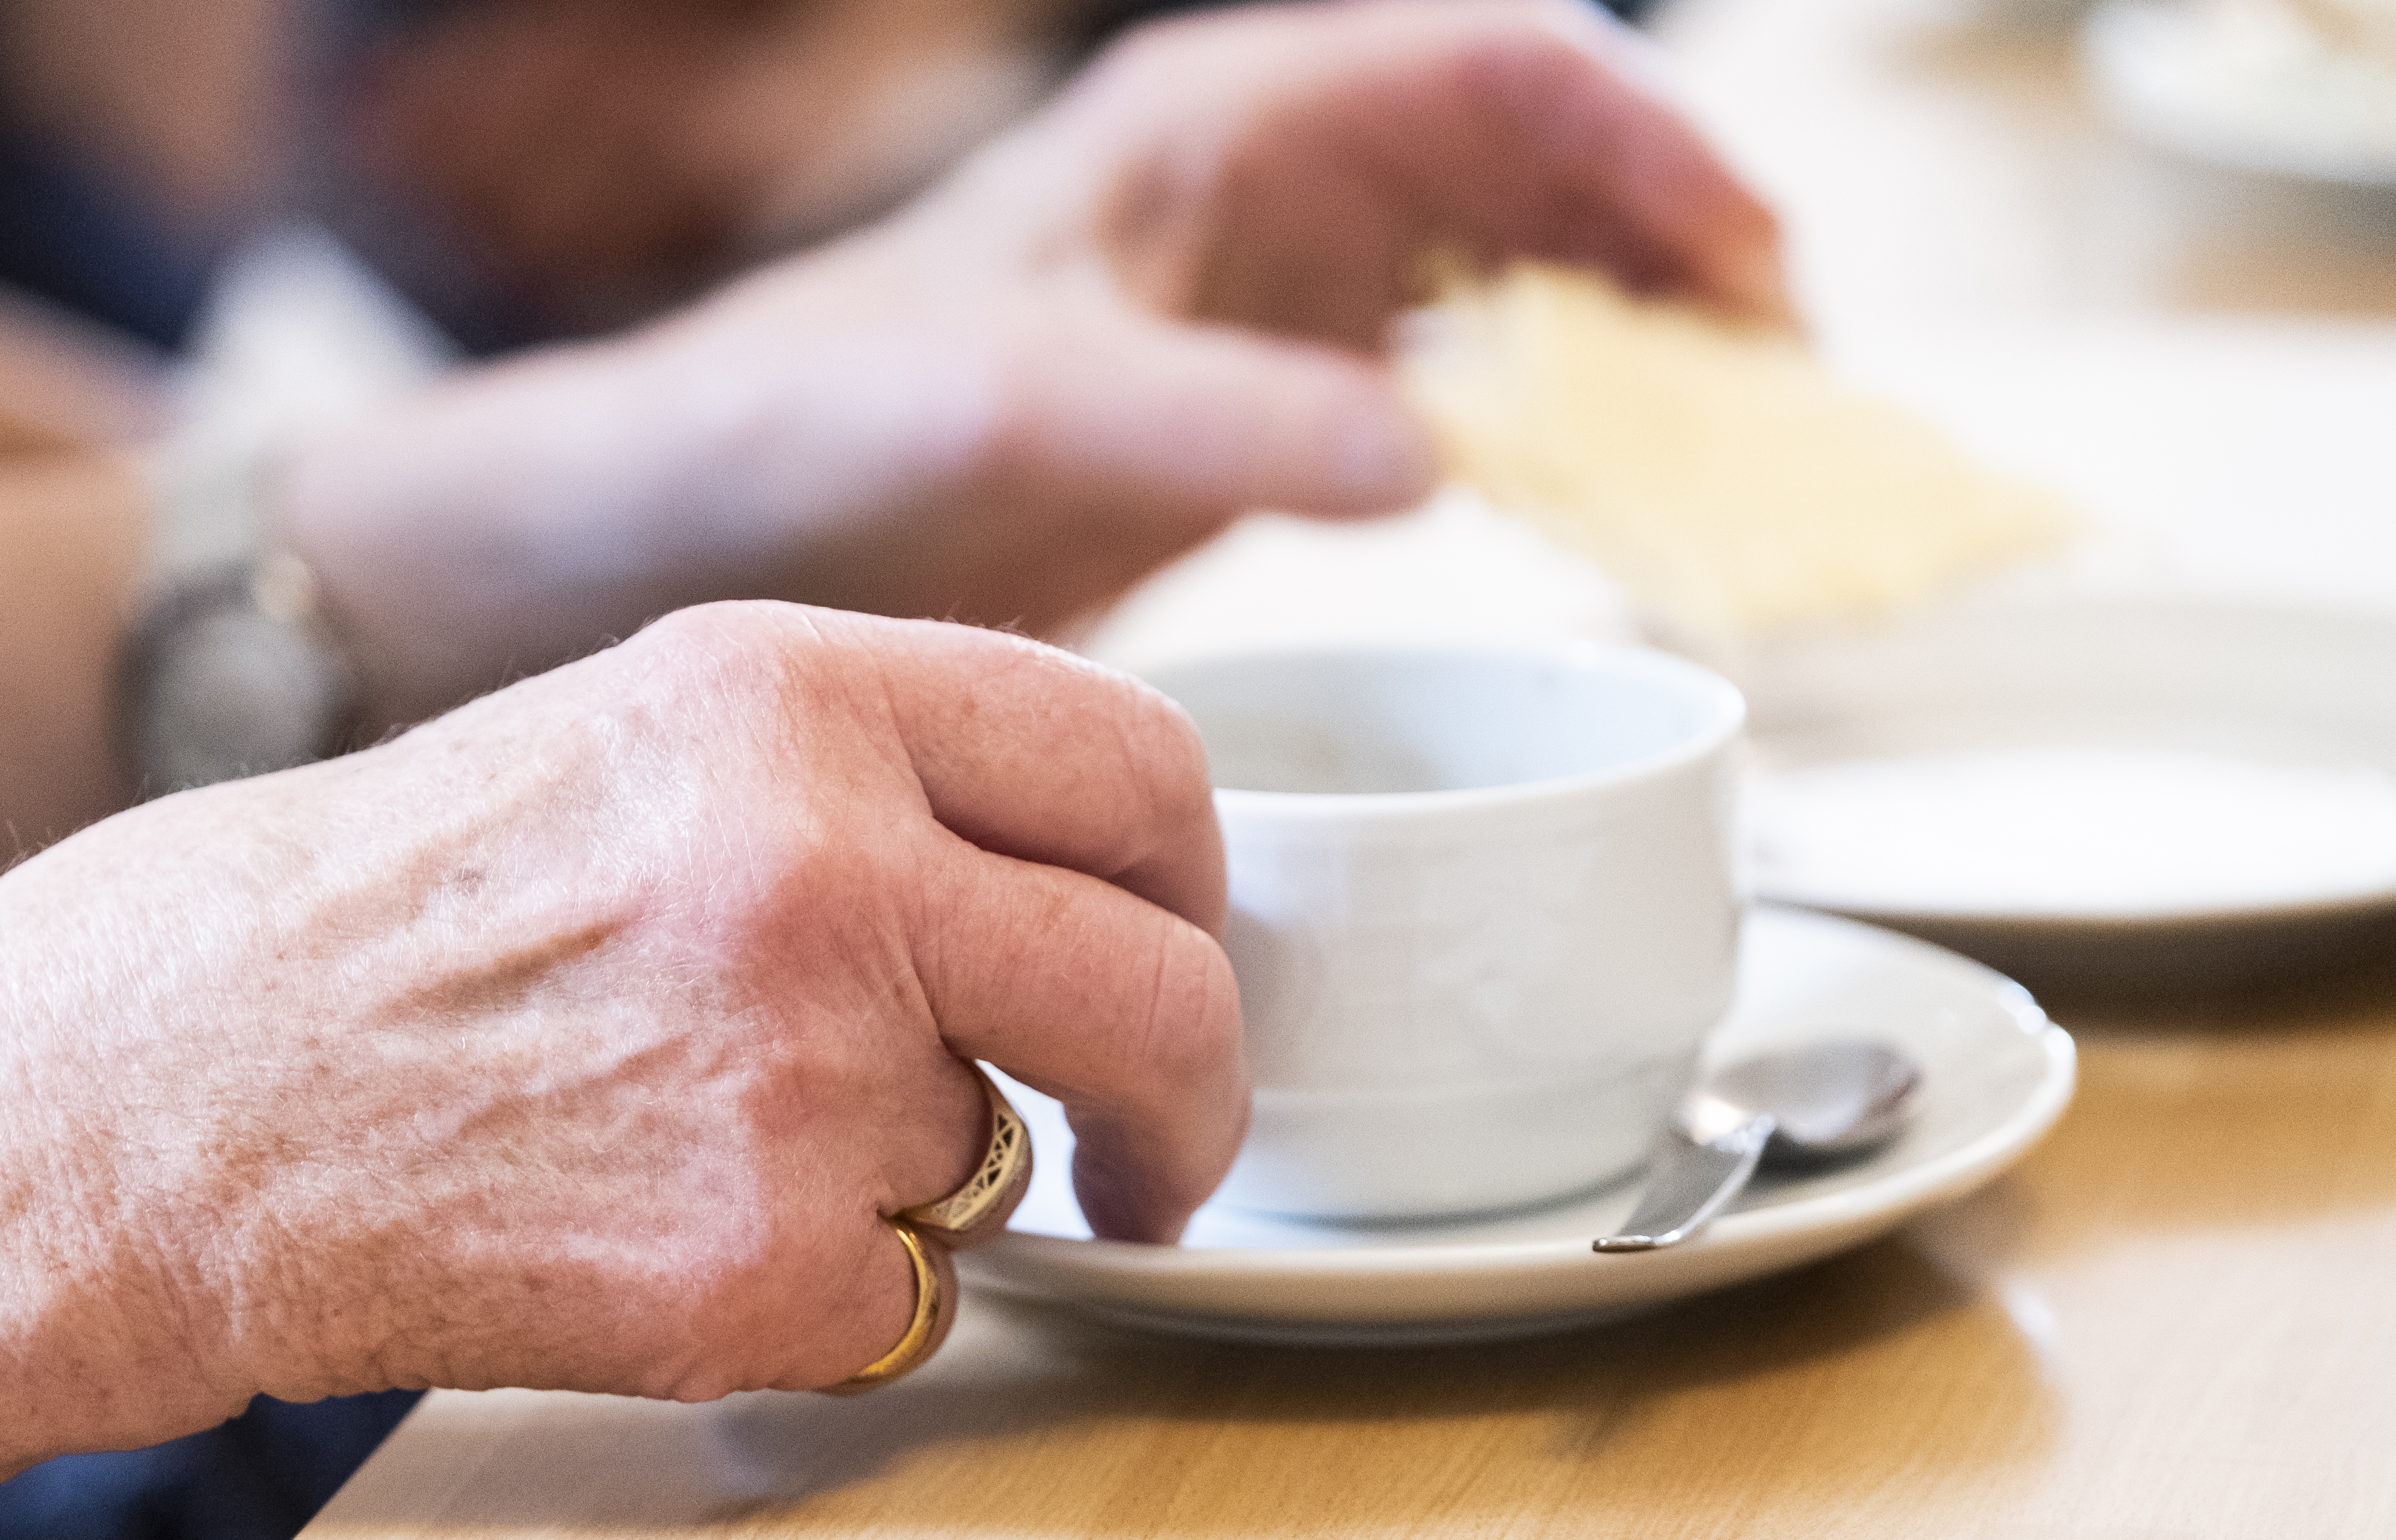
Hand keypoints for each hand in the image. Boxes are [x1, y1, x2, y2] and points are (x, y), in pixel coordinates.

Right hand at [0, 600, 1243, 1414]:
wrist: (165, 1095)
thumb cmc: (396, 917)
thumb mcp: (646, 740)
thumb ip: (876, 773)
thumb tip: (1086, 870)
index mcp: (795, 696)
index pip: (1144, 769)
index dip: (1197, 889)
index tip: (1182, 959)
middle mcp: (823, 865)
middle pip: (1164, 991)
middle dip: (1193, 1100)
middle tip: (1154, 1158)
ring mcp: (798, 1075)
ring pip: (1003, 1160)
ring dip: (911, 1183)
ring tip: (699, 1147)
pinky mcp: (758, 1265)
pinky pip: (906, 1299)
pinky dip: (821, 1296)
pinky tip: (652, 1238)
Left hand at [288, 0, 1784, 723]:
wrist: (705, 509)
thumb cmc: (819, 425)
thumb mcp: (1011, 414)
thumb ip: (1214, 426)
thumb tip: (1438, 459)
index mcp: (1215, 132)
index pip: (1498, 76)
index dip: (1653, 147)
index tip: (1762, 268)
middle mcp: (1254, 188)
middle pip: (1537, 161)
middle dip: (1676, 244)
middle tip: (1789, 388)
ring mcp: (1257, 291)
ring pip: (1506, 262)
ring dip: (1624, 332)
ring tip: (1731, 444)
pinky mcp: (1240, 399)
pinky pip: (1441, 372)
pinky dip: (1535, 417)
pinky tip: (1585, 496)